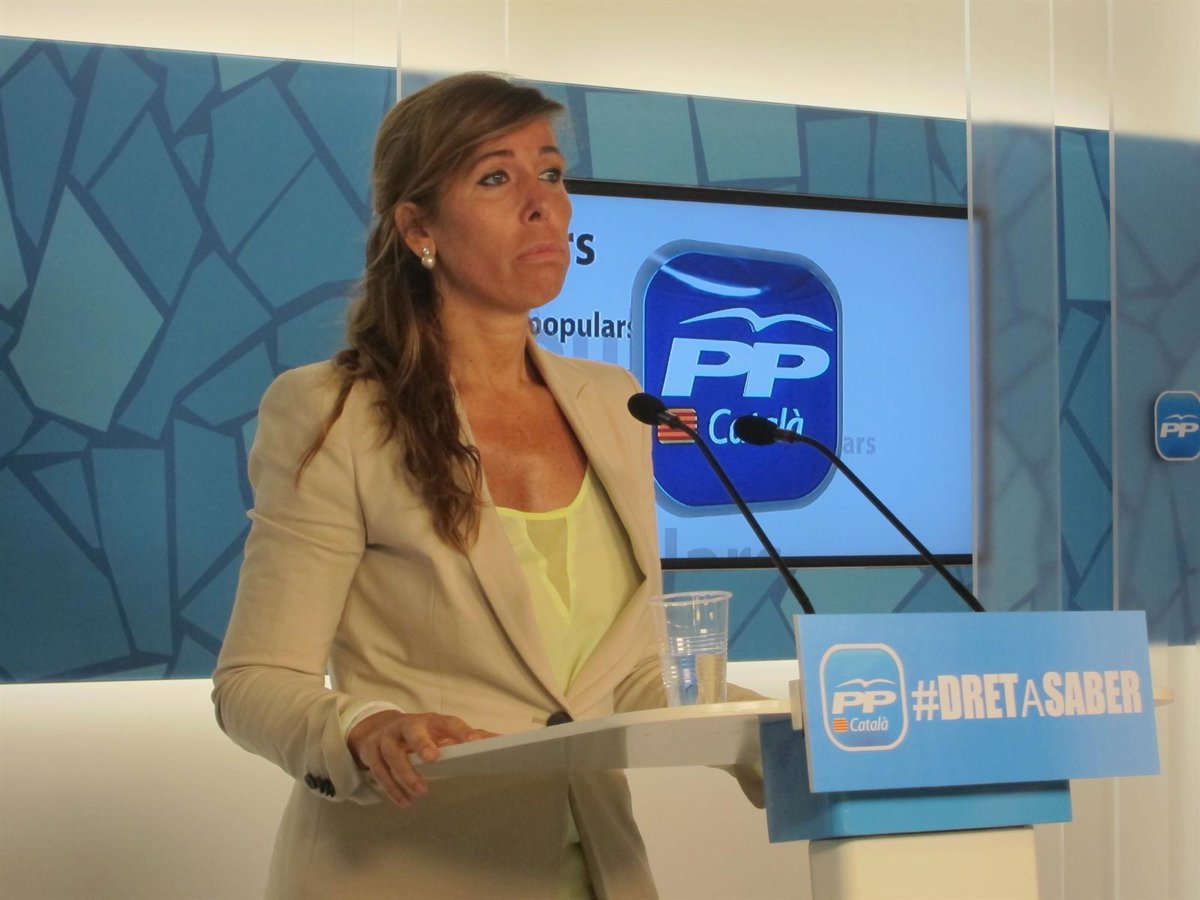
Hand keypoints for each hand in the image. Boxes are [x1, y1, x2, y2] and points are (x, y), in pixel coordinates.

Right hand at [347, 711, 496, 807]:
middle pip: (412, 731)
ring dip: (406, 775)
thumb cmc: (419, 733)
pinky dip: (392, 788)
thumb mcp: (440, 732)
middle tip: (433, 759)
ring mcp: (386, 738)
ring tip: (422, 793)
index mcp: (430, 721)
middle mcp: (407, 726)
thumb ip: (468, 736)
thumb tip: (502, 739)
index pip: (448, 722)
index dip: (461, 731)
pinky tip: (405, 802)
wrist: (376, 727)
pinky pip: (379, 772)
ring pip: (392, 755)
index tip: (476, 743)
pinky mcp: (371, 753)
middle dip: (421, 743)